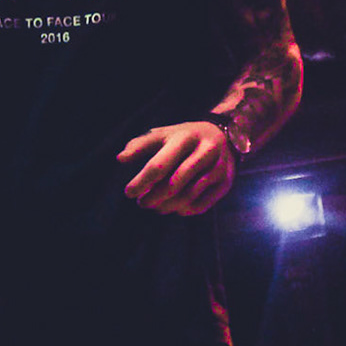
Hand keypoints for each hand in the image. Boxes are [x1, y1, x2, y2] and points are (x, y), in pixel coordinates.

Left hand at [117, 122, 234, 215]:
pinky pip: (202, 205)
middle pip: (174, 184)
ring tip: (154, 207)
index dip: (141, 182)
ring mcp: (218, 168)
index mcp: (185, 137)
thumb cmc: (184, 137)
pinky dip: (184, 210)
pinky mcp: (226, 182)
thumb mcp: (163, 134)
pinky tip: (173, 208)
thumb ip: (140, 145)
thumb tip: (120, 159)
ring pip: (188, 197)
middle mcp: (205, 151)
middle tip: (141, 203)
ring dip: (167, 206)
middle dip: (153, 197)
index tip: (128, 193)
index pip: (159, 165)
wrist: (224, 135)